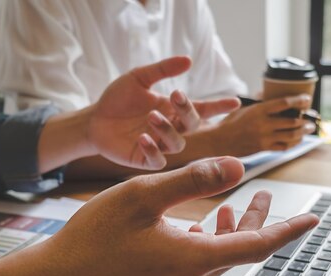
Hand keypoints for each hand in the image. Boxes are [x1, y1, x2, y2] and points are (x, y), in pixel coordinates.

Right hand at [43, 157, 317, 275]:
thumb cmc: (94, 239)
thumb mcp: (143, 197)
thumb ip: (192, 180)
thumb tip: (237, 168)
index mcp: (195, 258)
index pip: (259, 245)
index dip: (289, 230)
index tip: (313, 219)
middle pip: (239, 249)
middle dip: (256, 220)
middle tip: (267, 194)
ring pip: (217, 256)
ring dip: (228, 230)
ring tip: (230, 205)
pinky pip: (195, 265)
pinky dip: (205, 242)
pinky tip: (192, 227)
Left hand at [87, 56, 239, 169]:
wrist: (94, 120)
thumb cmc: (118, 99)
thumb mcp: (138, 78)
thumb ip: (162, 70)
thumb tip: (188, 60)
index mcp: (174, 110)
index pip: (202, 109)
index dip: (219, 106)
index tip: (235, 101)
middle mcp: (172, 129)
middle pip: (192, 124)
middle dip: (187, 110)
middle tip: (175, 95)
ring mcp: (161, 145)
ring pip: (178, 143)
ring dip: (167, 129)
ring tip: (151, 116)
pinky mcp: (146, 160)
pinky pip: (159, 160)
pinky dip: (153, 149)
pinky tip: (143, 138)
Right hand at [211, 94, 315, 155]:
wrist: (219, 141)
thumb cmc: (231, 122)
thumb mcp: (245, 107)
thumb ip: (259, 101)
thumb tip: (268, 92)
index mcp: (258, 110)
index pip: (284, 103)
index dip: (298, 101)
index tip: (307, 99)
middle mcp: (263, 124)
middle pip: (291, 122)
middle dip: (304, 119)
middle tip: (311, 117)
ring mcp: (264, 138)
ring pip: (290, 136)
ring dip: (302, 132)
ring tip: (308, 128)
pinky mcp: (264, 148)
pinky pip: (283, 147)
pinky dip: (293, 143)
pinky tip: (297, 139)